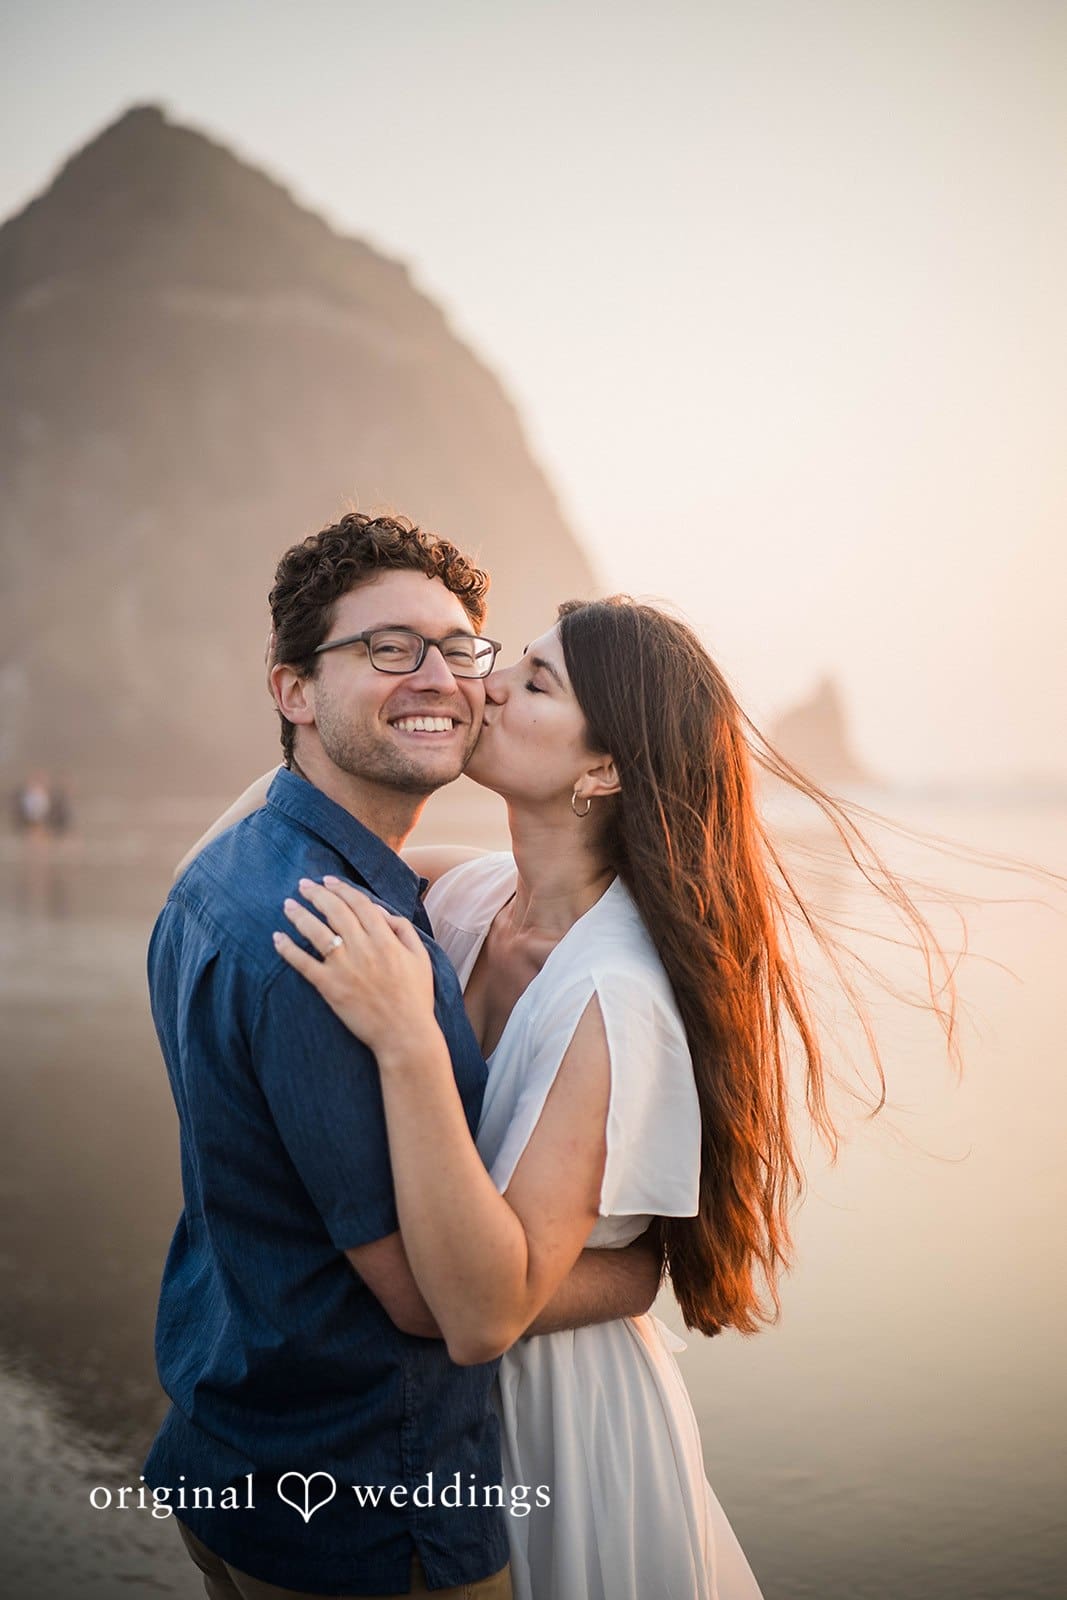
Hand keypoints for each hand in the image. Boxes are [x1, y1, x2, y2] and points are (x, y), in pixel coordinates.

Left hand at [273, 876, 436, 1058]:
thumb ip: (403, 929)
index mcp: (386, 938)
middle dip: (316, 894)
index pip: (359, 903)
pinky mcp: (330, 987)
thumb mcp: (421, 957)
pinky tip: (277, 938)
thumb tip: (381, 912)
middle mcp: (363, 948)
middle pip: (335, 911)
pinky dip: (288, 949)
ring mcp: (344, 967)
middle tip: (303, 885)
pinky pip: (304, 963)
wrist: (405, 1034)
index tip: (328, 880)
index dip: (341, 888)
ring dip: (299, 915)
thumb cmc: (415, 997)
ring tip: (288, 904)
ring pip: (316, 932)